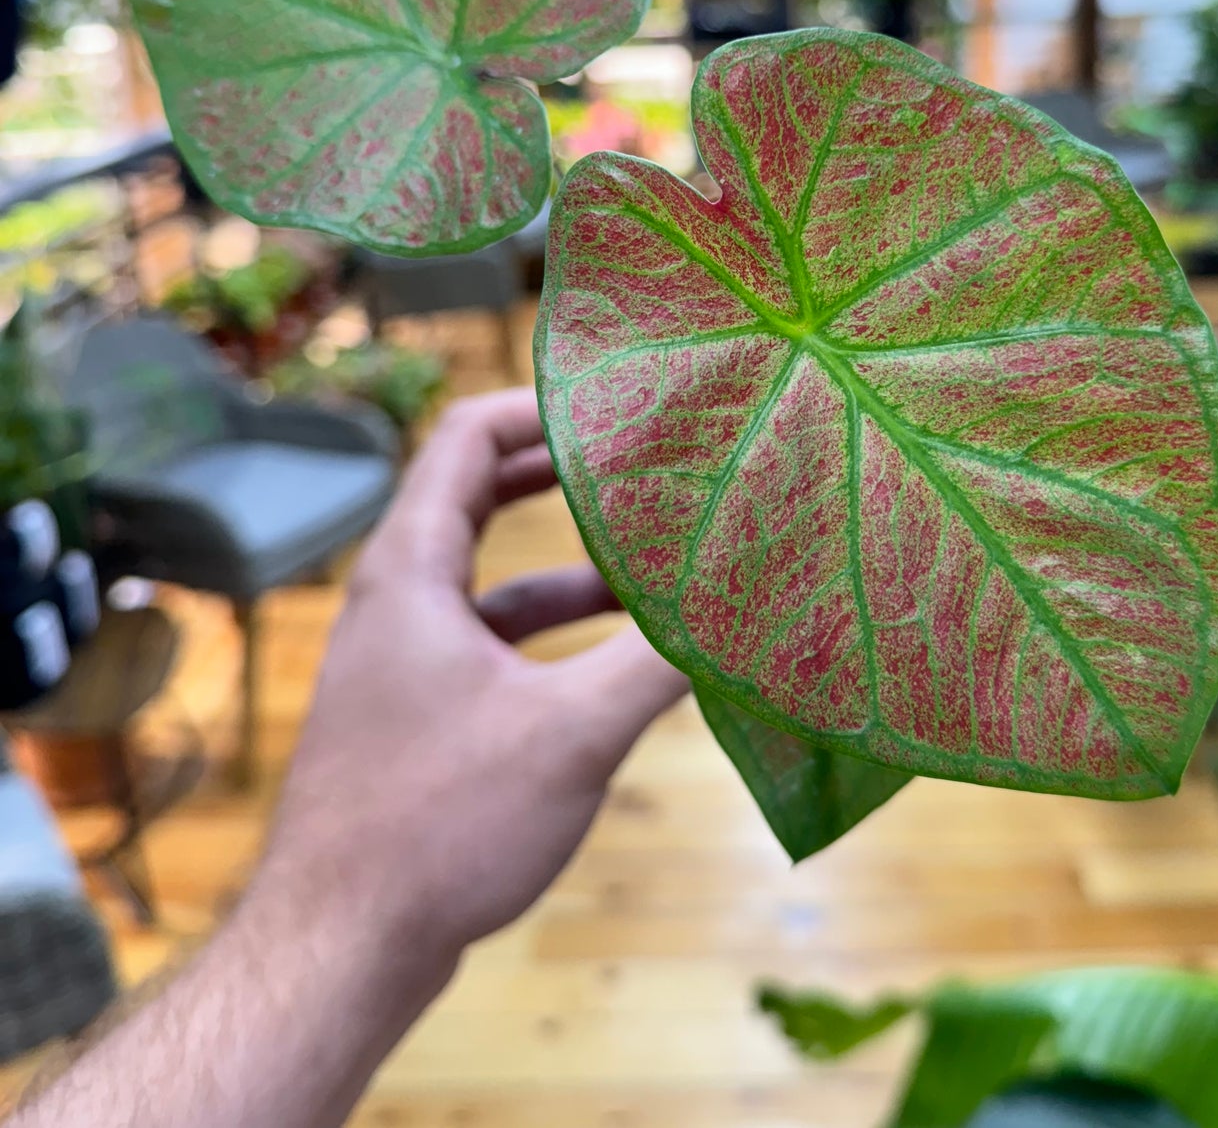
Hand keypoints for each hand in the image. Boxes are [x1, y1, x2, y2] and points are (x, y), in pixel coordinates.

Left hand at [250, 389, 685, 978]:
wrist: (339, 949)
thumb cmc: (441, 823)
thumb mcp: (573, 731)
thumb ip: (658, 656)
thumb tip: (743, 599)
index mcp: (411, 569)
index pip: (466, 436)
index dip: (541, 406)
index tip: (620, 404)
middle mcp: (397, 600)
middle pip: (477, 496)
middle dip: (565, 476)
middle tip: (644, 463)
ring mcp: (403, 659)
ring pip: (492, 580)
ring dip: (571, 568)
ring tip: (655, 566)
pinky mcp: (418, 714)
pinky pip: (492, 644)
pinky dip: (553, 637)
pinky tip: (616, 663)